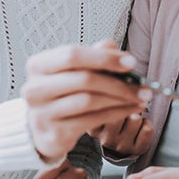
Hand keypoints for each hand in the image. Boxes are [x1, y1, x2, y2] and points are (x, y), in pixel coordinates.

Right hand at [22, 41, 151, 162]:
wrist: (41, 130)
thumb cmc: (60, 94)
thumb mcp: (72, 71)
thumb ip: (91, 56)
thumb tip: (111, 45)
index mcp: (39, 65)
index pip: (72, 55)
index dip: (104, 58)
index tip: (130, 62)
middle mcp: (35, 88)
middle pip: (84, 79)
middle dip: (119, 83)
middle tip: (143, 86)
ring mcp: (42, 113)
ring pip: (90, 101)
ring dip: (121, 99)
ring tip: (141, 98)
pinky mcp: (54, 133)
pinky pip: (92, 120)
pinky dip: (116, 114)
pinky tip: (130, 110)